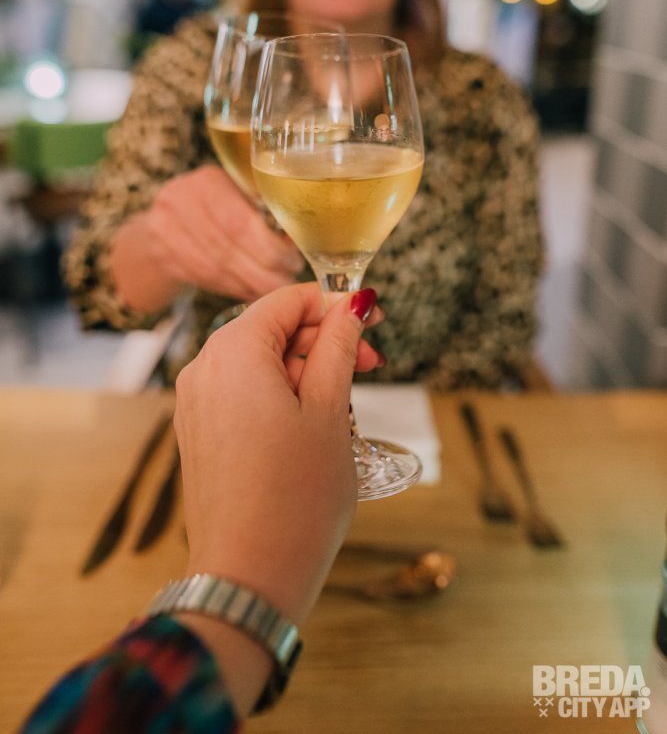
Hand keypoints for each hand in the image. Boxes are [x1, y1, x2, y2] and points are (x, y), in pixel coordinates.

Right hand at [145, 165, 302, 298]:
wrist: (158, 226)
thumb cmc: (211, 209)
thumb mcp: (233, 194)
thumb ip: (261, 209)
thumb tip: (304, 236)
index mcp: (207, 180)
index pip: (240, 222)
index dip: (269, 248)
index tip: (292, 261)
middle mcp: (180, 200)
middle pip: (228, 247)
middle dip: (263, 270)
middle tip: (286, 283)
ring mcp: (164, 229)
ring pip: (215, 268)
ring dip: (249, 283)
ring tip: (272, 290)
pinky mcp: (160, 256)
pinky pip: (203, 278)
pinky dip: (231, 288)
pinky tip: (249, 291)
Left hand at [174, 282, 382, 622]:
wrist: (248, 578)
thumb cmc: (295, 496)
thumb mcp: (330, 411)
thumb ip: (339, 347)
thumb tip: (352, 305)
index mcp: (233, 351)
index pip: (287, 300)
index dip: (334, 304)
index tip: (373, 321)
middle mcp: (203, 368)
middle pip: (271, 329)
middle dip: (323, 341)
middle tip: (372, 367)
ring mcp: (194, 404)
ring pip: (259, 363)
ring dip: (306, 371)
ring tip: (345, 405)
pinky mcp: (198, 434)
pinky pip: (242, 393)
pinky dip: (280, 395)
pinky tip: (312, 425)